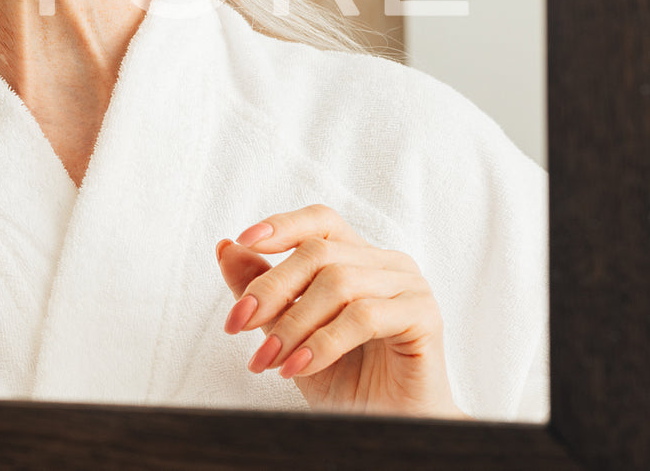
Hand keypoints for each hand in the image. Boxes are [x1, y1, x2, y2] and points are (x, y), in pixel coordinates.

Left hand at [215, 204, 464, 417]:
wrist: (388, 427)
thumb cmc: (345, 379)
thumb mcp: (289, 332)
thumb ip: (262, 289)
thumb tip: (225, 247)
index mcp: (357, 257)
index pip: (319, 222)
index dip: (281, 225)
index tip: (243, 240)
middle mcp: (386, 263)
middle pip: (319, 252)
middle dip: (271, 289)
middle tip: (237, 325)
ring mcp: (409, 286)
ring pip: (338, 283)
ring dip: (292, 324)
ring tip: (267, 359)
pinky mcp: (424, 316)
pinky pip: (364, 316)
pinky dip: (322, 343)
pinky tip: (298, 367)